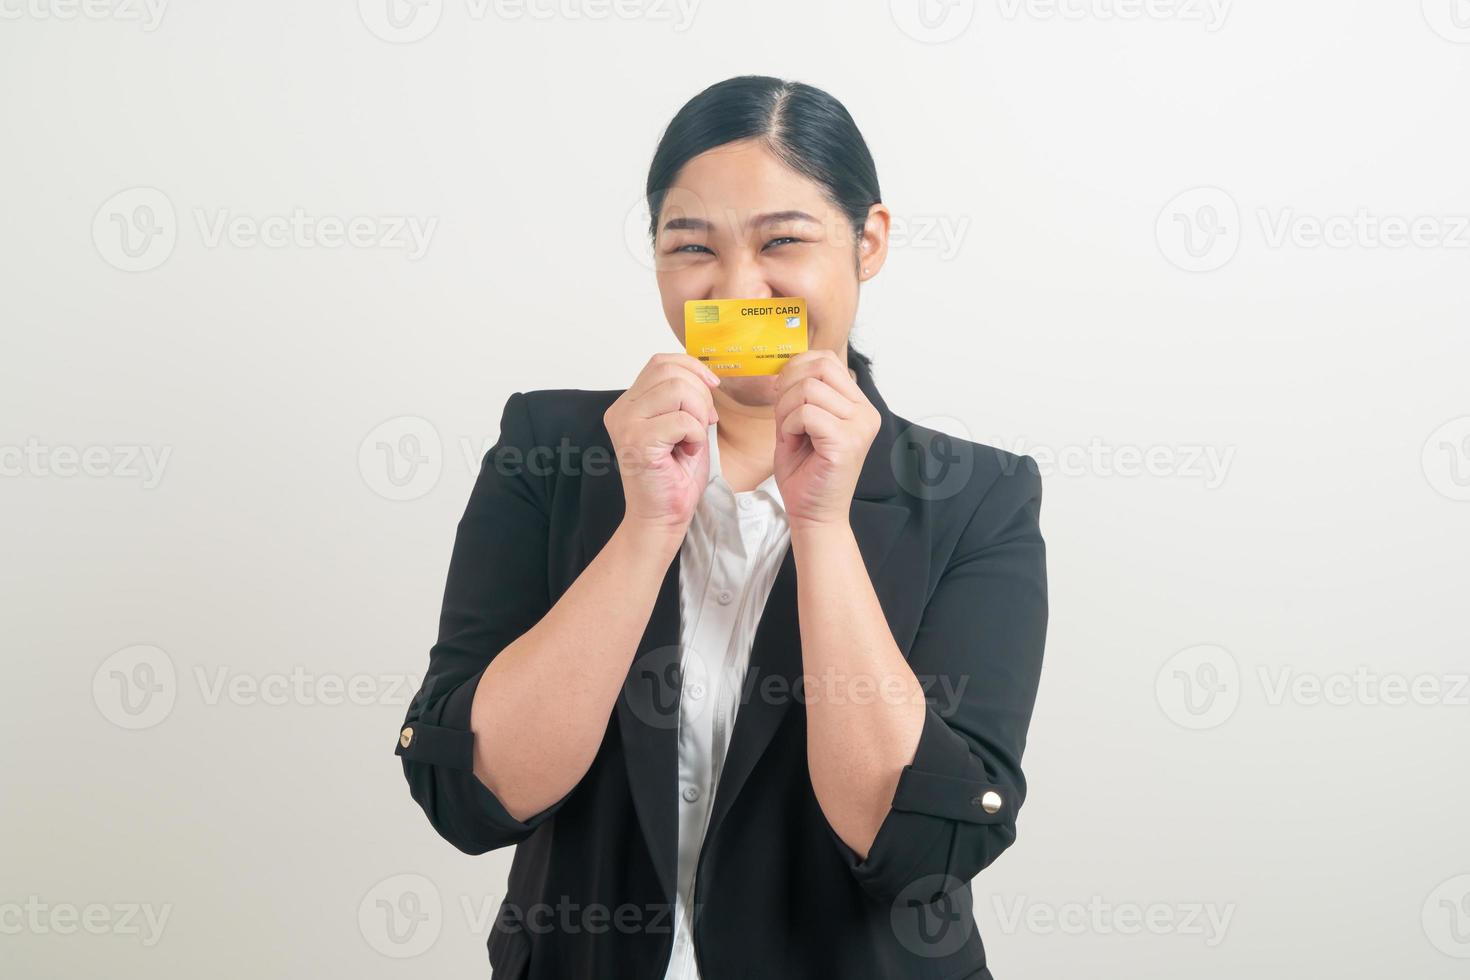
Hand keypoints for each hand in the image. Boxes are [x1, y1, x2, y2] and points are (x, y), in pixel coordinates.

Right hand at [603, 353, 720, 539]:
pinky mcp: (637, 441)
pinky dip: (695, 435)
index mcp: (629, 403)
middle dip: (700, 394)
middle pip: (670, 371)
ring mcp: (626, 424)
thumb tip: (704, 375)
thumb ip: (685, 398)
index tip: (712, 388)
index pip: (661, 362)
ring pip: (677, 389)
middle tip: (703, 423)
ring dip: (698, 414)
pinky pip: (682, 420)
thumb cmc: (674, 477)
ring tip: (691, 439)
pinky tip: (686, 452)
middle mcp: (621, 409)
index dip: (692, 368)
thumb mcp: (684, 426)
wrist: (661, 518)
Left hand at [773, 350, 880, 531]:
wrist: (813, 515)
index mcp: (858, 405)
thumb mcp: (801, 424)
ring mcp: (859, 427)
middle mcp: (865, 413)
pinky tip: (794, 444)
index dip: (796, 368)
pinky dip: (789, 426)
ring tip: (790, 434)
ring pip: (808, 389)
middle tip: (782, 415)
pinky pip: (806, 414)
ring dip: (786, 410)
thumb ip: (800, 395)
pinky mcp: (846, 442)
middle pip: (819, 367)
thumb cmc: (805, 473)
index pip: (827, 360)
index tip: (782, 393)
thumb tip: (786, 366)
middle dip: (788, 386)